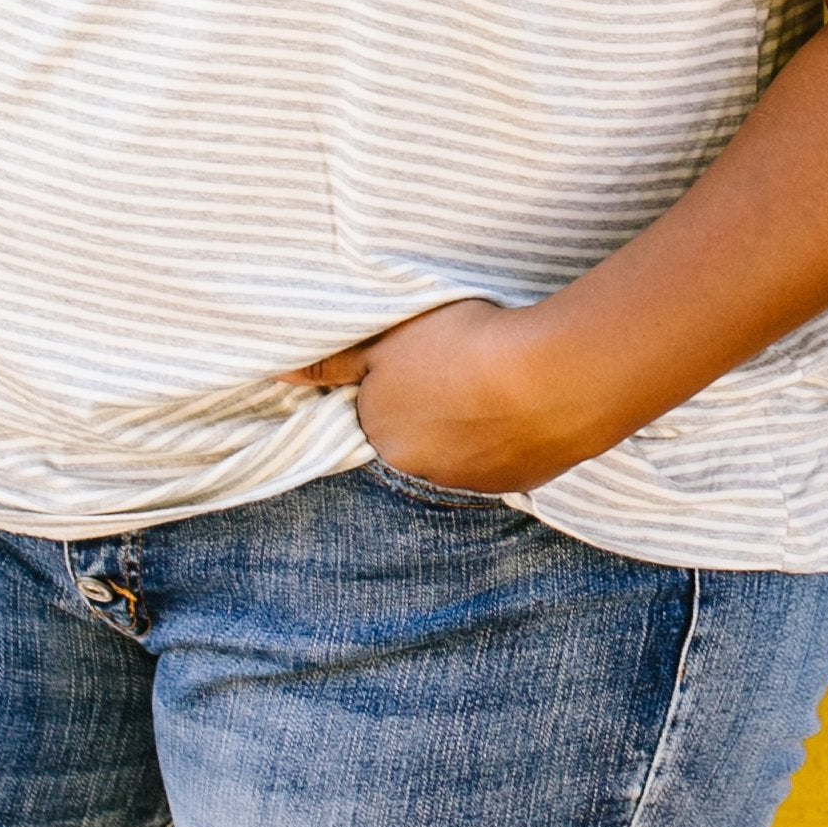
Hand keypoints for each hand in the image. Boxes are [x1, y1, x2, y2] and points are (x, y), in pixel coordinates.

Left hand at [299, 300, 577, 494]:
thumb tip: (275, 376)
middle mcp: (422, 472)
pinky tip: (526, 407)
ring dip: (473, 428)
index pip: (376, 418)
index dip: (397, 389)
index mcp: (384, 435)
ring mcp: (473, 484)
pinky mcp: (520, 483)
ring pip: (463, 453)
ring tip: (499, 385)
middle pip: (419, 440)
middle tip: (460, 371)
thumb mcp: (387, 343)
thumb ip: (332, 364)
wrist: (551, 376)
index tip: (421, 365)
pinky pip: (507, 461)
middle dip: (434, 412)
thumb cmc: (461, 347)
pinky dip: (511, 439)